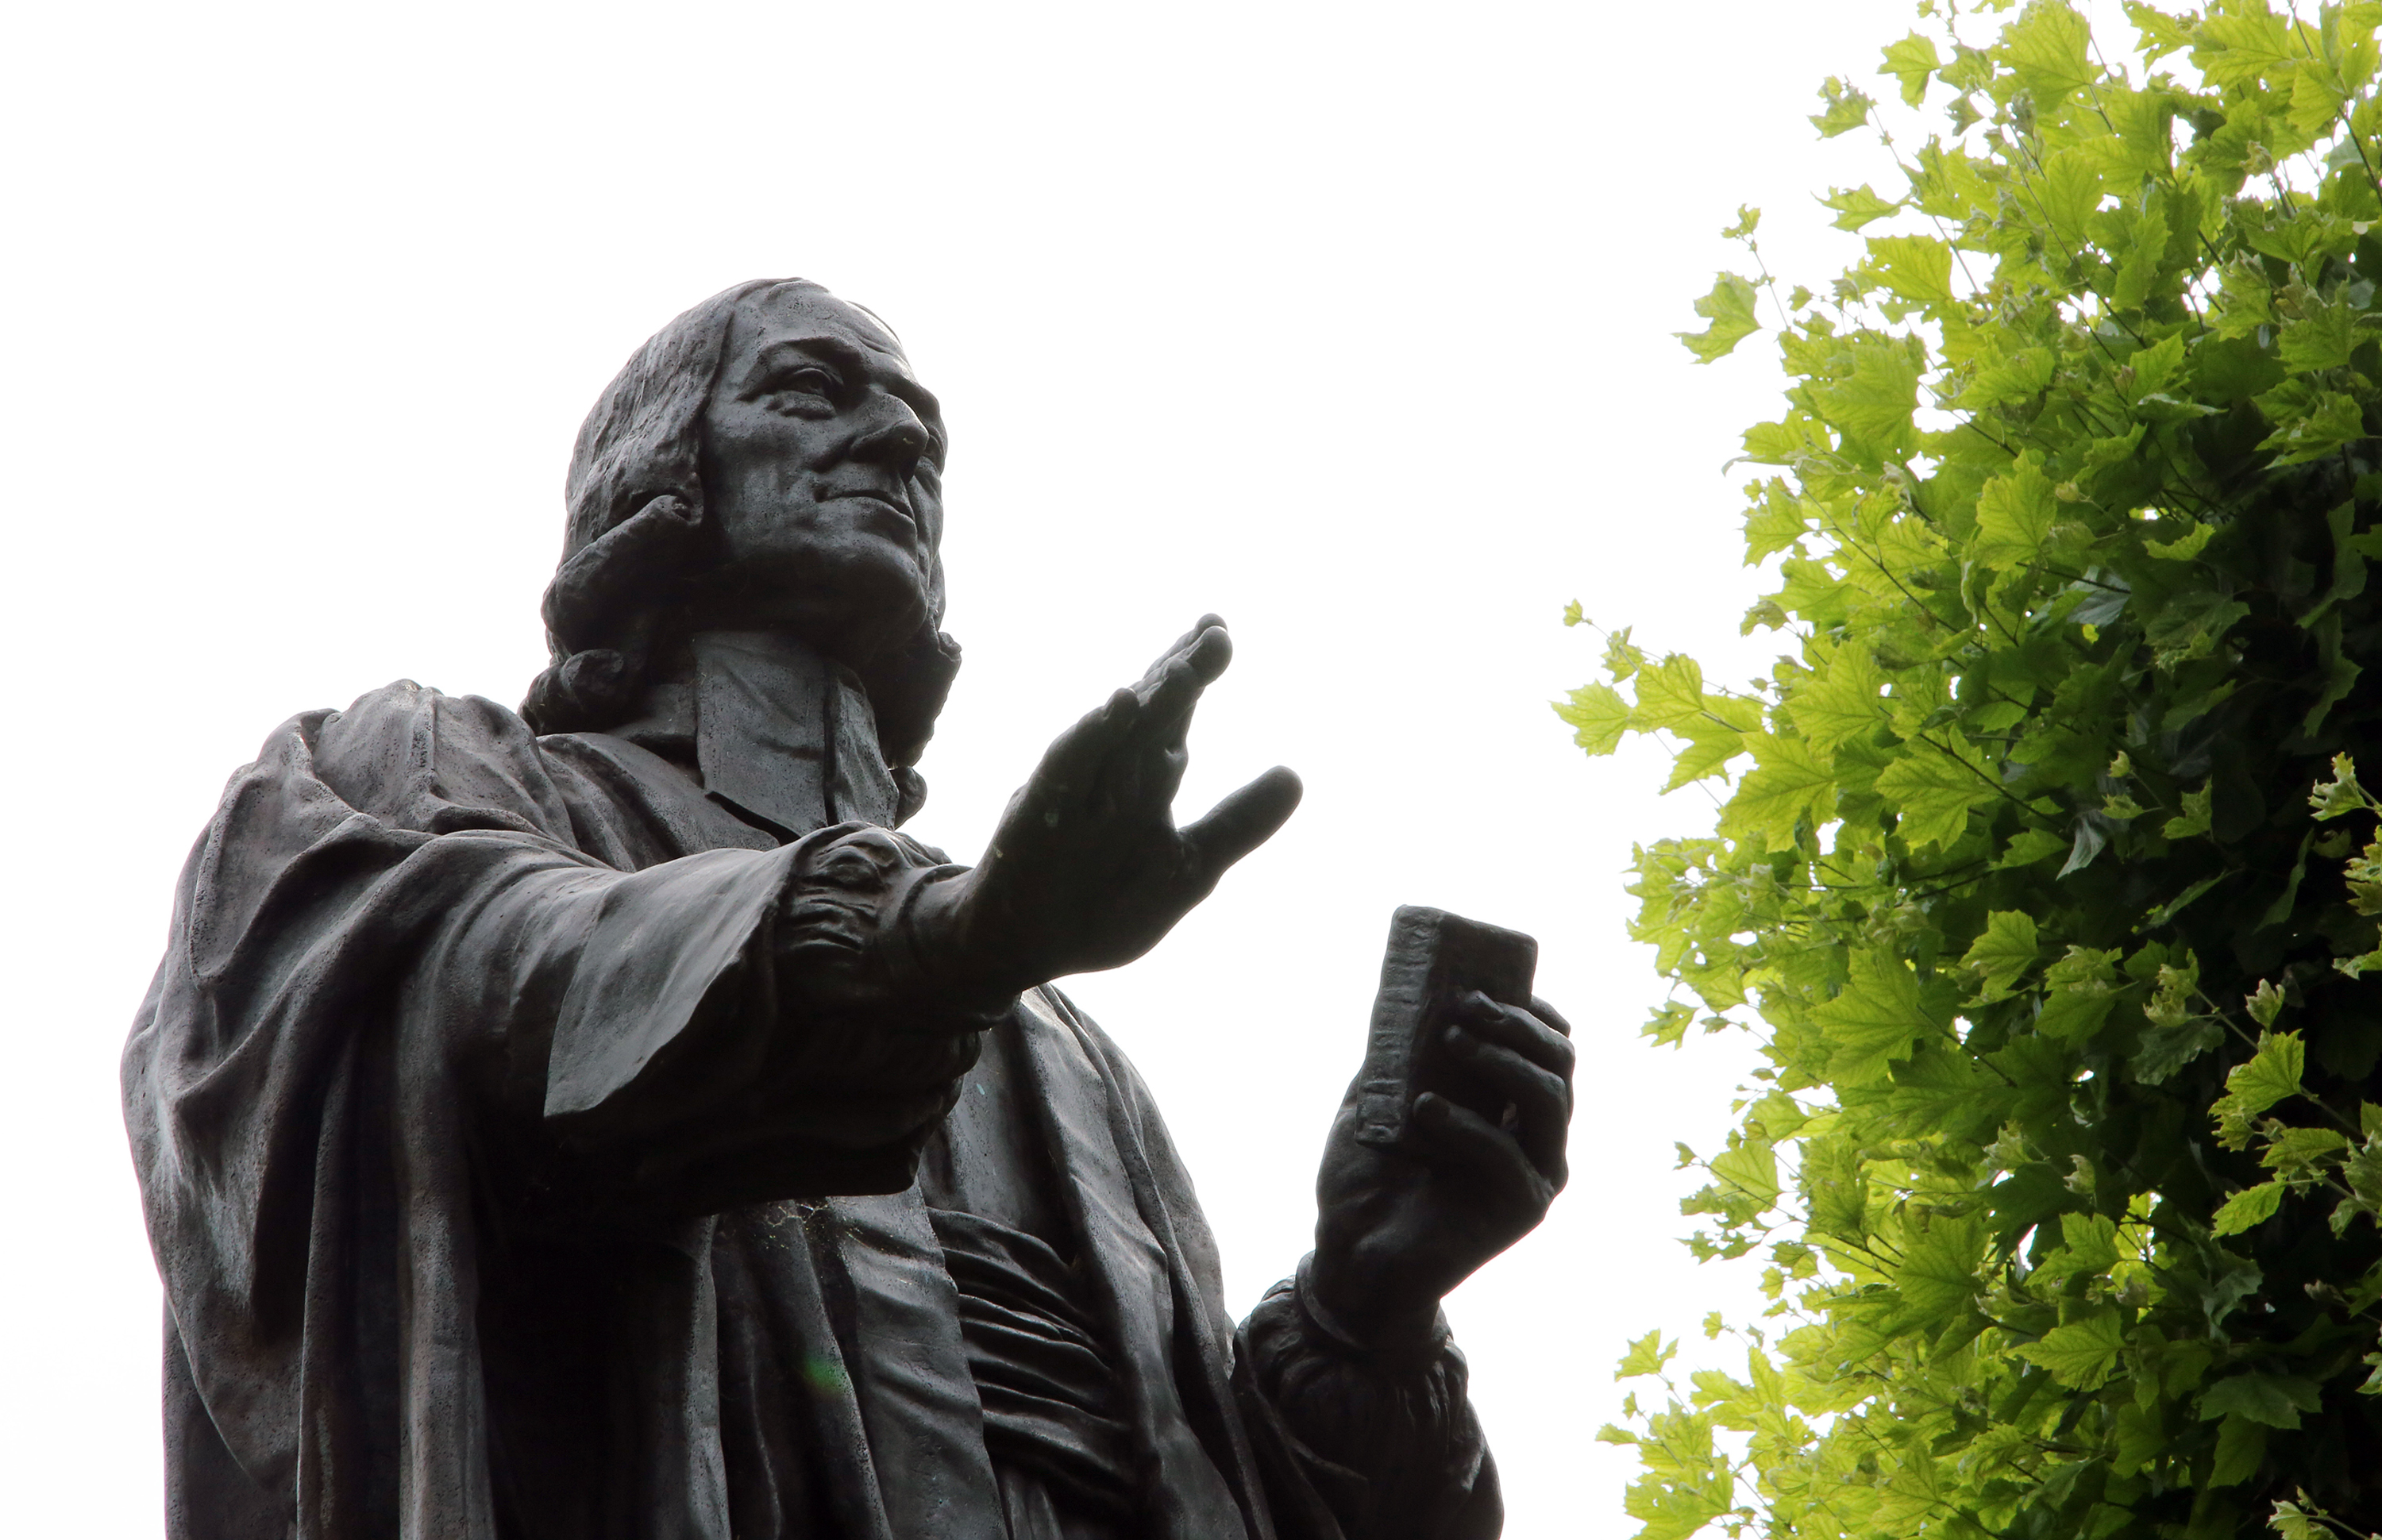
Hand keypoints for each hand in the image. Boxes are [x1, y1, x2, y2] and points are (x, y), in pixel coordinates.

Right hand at [919, 617, 1301, 994]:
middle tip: (1217, 632)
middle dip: (1184, 673)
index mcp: (1146, 780)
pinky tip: (1120, 704)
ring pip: (1119, 734)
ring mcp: (1078, 792)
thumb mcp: (1191, 867)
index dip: (1196, 671)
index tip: (1219, 629)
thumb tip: (1296, 776)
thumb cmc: (1106, 906)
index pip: (1175, 715)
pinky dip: (1094, 734)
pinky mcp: (1042, 813)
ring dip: (1150, 699)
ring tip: (1183, 668)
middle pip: (1153, 713)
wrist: (1025, 946)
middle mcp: (1112, 774)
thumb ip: (1239, 823)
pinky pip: (1071, 766)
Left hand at [1309, 992, 1574, 1341]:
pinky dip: (1467, 1122)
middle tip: (1466, 1006)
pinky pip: (1506, 1152)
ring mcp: (1536, 1175)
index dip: (1532, 1012)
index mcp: (1514, 1110)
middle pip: (1559, 1066)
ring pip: (1548, 1100)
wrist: (1353, 1255)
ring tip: (1450, 1039)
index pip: (1552, 1049)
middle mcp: (1538, 1140)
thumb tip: (1407, 995)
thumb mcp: (1380, 1098)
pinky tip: (1425, 1107)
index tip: (1486, 985)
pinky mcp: (1521, 1208)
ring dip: (1501, 1059)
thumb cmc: (1367, 1179)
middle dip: (1517, 1025)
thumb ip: (1401, 1054)